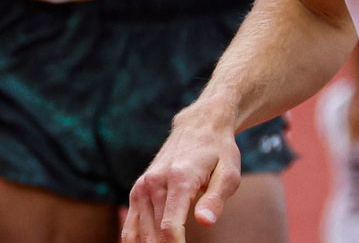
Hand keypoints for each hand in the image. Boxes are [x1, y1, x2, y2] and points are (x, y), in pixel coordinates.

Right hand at [122, 108, 241, 242]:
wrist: (198, 126)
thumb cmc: (219, 152)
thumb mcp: (229, 173)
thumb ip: (216, 199)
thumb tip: (204, 222)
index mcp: (179, 178)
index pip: (170, 226)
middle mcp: (154, 182)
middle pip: (154, 234)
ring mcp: (142, 187)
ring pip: (140, 234)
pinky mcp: (136, 191)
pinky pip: (130, 227)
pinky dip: (136, 242)